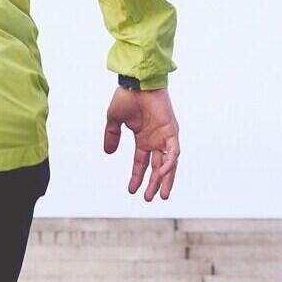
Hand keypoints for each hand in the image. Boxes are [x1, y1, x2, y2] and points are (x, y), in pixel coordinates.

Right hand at [103, 85, 180, 200]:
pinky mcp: (172, 130)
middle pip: (157, 167)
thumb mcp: (114, 121)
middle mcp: (155, 139)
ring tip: (161, 195)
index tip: (131, 190)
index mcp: (143, 138)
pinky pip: (174, 152)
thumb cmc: (127, 96)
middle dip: (153, 183)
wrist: (136, 82)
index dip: (137, 176)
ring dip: (165, 179)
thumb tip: (108, 153)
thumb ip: (112, 136)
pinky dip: (170, 164)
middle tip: (148, 198)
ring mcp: (165, 136)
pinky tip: (163, 174)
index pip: (141, 162)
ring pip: (168, 164)